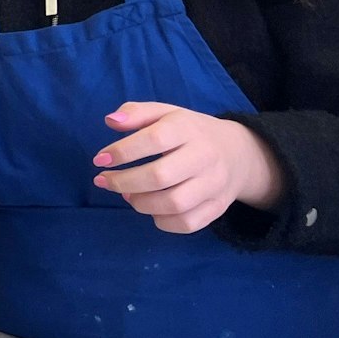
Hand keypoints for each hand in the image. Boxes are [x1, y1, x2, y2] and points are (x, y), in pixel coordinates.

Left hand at [93, 101, 284, 234]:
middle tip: (104, 181)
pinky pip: (186, 223)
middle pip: (160, 177)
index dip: (122, 151)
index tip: (99, 159)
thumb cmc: (189, 132)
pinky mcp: (218, 207)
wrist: (239, 153)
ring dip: (140, 203)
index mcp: (189, 129)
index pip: (154, 140)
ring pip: (173, 204)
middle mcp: (205, 157)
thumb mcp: (166, 113)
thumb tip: (110, 121)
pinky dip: (161, 221)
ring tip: (126, 194)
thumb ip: (137, 113)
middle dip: (123, 182)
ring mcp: (214, 185)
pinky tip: (150, 209)